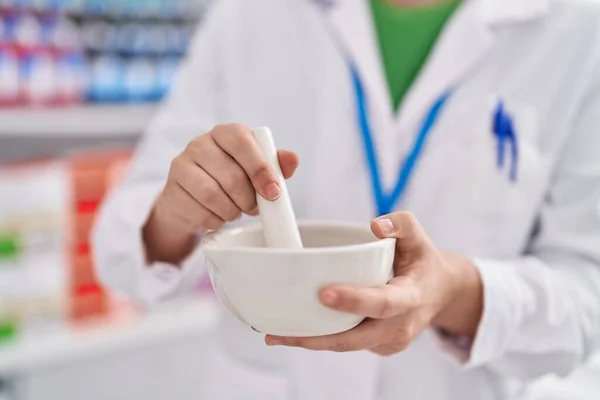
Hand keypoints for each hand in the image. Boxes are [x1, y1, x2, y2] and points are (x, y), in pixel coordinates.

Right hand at [144, 123, 298, 263]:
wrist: (192, 197)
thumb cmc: (230, 178)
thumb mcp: (256, 169)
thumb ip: (276, 164)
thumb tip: (292, 159)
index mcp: (225, 133)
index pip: (242, 141)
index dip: (260, 169)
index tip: (273, 192)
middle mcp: (200, 143)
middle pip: (230, 174)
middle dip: (248, 199)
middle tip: (254, 208)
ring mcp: (181, 165)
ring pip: (212, 194)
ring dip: (232, 211)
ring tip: (236, 211)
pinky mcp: (171, 190)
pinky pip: (198, 211)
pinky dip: (215, 220)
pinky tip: (218, 216)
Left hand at [265, 212, 482, 355]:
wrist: (441, 292)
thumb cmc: (423, 261)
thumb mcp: (419, 237)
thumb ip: (401, 224)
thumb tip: (375, 225)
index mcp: (412, 296)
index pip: (384, 302)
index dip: (354, 300)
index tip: (324, 293)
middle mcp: (400, 326)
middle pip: (356, 338)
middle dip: (317, 337)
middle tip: (279, 332)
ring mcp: (389, 342)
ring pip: (347, 346)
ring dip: (312, 342)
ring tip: (275, 334)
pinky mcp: (378, 347)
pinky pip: (348, 344)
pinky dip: (322, 339)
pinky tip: (295, 330)